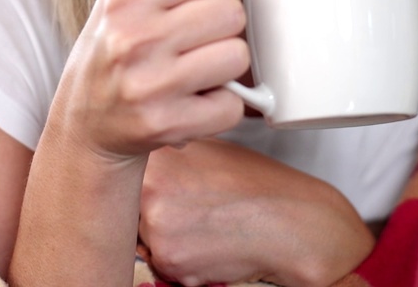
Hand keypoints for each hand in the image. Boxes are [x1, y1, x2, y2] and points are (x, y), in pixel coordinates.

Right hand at [52, 0, 250, 164]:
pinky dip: (221, 105)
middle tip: (200, 37)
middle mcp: (134, 37)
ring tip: (197, 67)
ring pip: (237, 58)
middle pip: (233, 14)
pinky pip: (231, 106)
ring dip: (226, 66)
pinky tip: (194, 99)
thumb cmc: (116, 38)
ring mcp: (148, 85)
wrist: (84, 119)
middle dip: (225, 26)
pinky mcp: (164, 125)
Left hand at [139, 139, 374, 286]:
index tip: (163, 191)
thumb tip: (144, 158)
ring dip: (169, 241)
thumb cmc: (258, 187)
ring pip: (145, 240)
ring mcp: (158, 224)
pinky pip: (164, 266)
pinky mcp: (170, 258)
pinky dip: (185, 263)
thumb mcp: (209, 151)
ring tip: (207, 227)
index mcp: (158, 155)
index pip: (123, 175)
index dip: (143, 187)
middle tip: (193, 211)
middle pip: (130, 210)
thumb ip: (170, 155)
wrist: (294, 222)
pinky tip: (213, 247)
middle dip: (155, 215)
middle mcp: (151, 186)